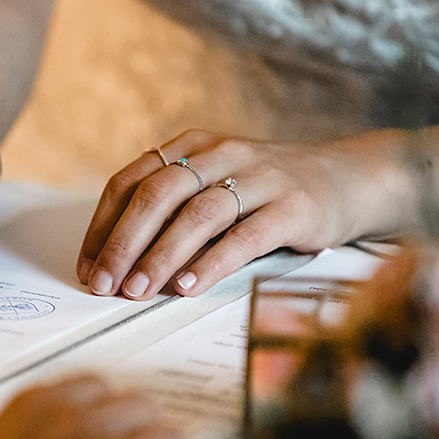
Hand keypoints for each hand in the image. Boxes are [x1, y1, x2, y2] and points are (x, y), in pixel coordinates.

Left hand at [0, 375, 185, 438]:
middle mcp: (94, 435)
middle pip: (147, 408)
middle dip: (149, 427)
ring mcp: (61, 411)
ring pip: (112, 389)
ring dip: (116, 407)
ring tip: (106, 423)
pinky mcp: (32, 398)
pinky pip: (75, 381)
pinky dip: (83, 395)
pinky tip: (75, 410)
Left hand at [76, 128, 402, 299]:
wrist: (351, 179)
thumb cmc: (269, 193)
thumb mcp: (216, 185)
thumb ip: (173, 209)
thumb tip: (116, 261)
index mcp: (193, 147)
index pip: (131, 180)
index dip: (103, 225)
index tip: (87, 265)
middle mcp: (222, 154)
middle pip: (157, 194)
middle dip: (123, 243)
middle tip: (103, 284)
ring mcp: (260, 177)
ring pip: (197, 214)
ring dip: (160, 256)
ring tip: (137, 291)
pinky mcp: (294, 206)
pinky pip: (244, 236)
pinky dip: (212, 262)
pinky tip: (188, 286)